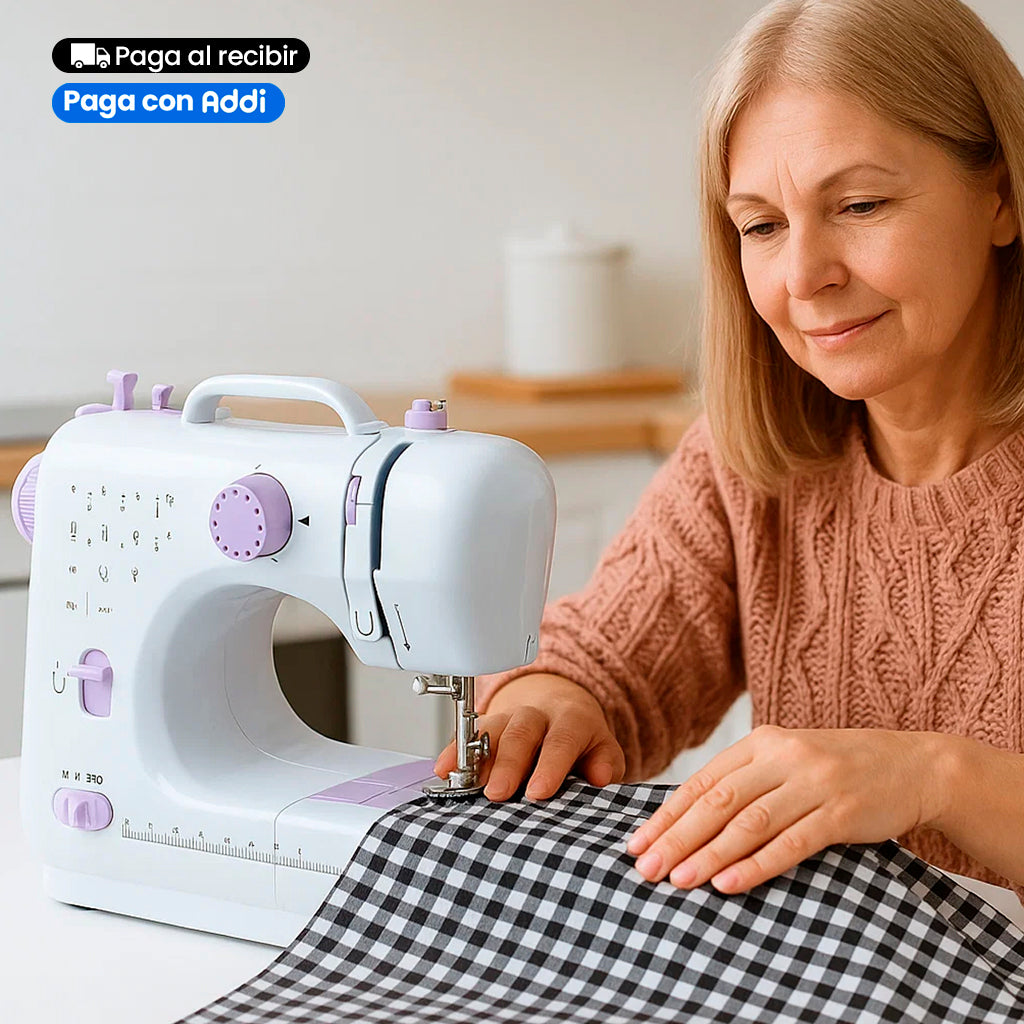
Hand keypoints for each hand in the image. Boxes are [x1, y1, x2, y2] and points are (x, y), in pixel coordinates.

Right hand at [433, 673, 626, 800]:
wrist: (561, 711)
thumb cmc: (582, 742)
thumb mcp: (603, 750)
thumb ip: (605, 763)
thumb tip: (601, 777)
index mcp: (571, 719)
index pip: (562, 740)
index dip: (550, 765)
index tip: (539, 792)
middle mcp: (537, 714)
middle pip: (521, 732)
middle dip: (508, 763)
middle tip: (498, 793)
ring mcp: (508, 718)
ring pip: (491, 730)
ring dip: (476, 757)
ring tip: (464, 782)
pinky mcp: (486, 726)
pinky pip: (467, 735)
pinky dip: (453, 751)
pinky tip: (443, 768)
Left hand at [626, 724, 947, 893]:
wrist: (911, 765)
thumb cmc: (836, 770)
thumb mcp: (786, 762)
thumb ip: (745, 783)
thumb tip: (687, 821)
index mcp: (761, 743)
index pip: (701, 782)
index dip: (666, 815)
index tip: (635, 844)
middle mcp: (782, 757)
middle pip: (716, 802)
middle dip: (676, 838)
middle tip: (644, 869)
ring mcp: (812, 783)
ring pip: (748, 823)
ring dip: (708, 854)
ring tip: (678, 881)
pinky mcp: (841, 811)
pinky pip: (791, 841)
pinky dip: (757, 864)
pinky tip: (729, 883)